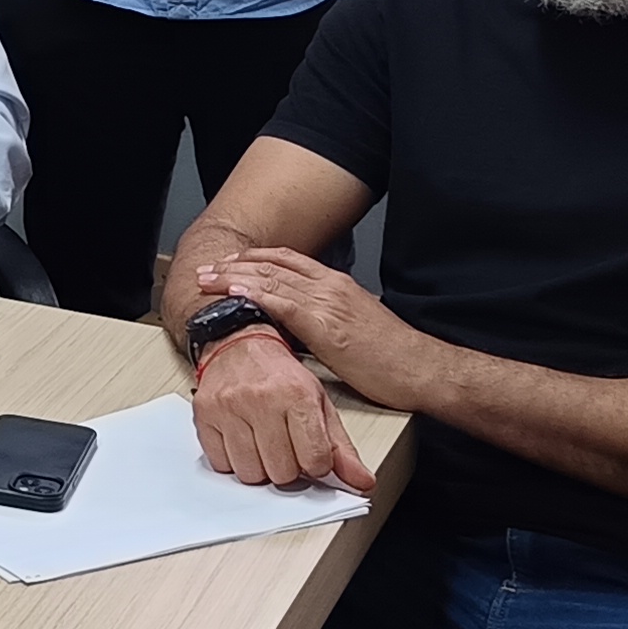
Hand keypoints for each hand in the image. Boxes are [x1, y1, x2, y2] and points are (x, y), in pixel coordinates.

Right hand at [187, 327, 370, 492]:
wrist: (237, 341)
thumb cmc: (279, 375)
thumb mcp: (319, 404)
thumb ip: (341, 448)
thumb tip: (362, 482)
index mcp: (297, 395)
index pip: (315, 461)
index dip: (315, 465)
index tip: (311, 454)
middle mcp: (262, 399)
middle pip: (281, 473)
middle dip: (286, 468)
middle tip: (285, 448)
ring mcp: (230, 407)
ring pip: (250, 474)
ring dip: (259, 467)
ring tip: (262, 444)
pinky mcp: (205, 415)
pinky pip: (221, 464)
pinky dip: (233, 461)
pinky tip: (241, 441)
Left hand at [196, 247, 432, 402]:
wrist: (420, 369)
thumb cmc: (392, 357)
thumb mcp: (353, 327)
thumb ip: (325, 319)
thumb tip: (297, 326)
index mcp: (336, 285)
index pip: (287, 260)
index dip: (254, 259)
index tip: (228, 264)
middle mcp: (330, 287)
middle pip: (272, 265)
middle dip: (235, 265)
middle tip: (207, 269)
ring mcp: (328, 303)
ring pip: (272, 279)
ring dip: (234, 277)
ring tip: (207, 279)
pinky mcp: (327, 326)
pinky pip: (284, 304)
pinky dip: (255, 296)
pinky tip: (235, 294)